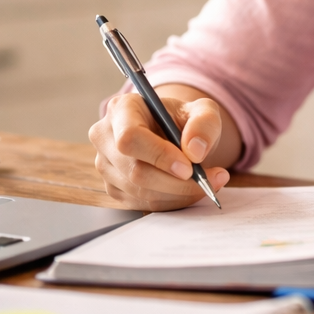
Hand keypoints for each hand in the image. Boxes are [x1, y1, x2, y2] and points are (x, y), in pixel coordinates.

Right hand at [89, 89, 233, 210]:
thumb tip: (195, 150)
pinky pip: (142, 204)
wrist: (176, 134)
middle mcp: (105, 137)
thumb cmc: (185, 119)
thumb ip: (204, 124)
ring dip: (178, 193)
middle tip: (208, 179)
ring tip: (206, 182)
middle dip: (176, 182)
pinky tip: (188, 189)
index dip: (158, 155)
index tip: (189, 167)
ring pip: (139, 191)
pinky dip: (171, 201)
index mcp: (122, 109)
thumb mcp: (204, 111)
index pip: (130, 137)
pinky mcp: (114, 187)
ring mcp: (105, 165)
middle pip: (134, 170)